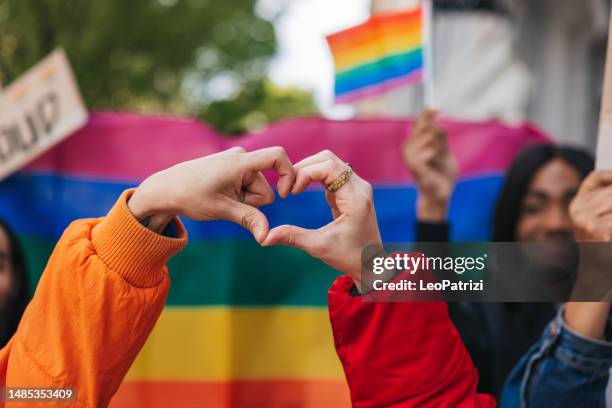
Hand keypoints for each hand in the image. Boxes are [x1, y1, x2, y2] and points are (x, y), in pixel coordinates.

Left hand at [128, 146, 295, 242]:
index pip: (277, 156)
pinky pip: (247, 186)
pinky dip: (239, 196)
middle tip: (227, 203)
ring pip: (257, 190)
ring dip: (244, 201)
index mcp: (240, 162)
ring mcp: (236, 162)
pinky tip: (220, 197)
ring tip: (221, 199)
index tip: (285, 195)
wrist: (166, 189)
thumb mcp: (221, 210)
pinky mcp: (232, 168)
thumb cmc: (190, 196)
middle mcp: (241, 157)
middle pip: (266, 187)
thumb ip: (249, 220)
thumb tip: (266, 237)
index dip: (289, 174)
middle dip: (253, 202)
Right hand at [261, 150, 382, 291]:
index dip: (305, 173)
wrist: (370, 264)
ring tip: (293, 188)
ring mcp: (357, 187)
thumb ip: (292, 237)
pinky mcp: (352, 190)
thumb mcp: (319, 247)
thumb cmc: (348, 257)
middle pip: (328, 159)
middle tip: (288, 187)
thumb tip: (264, 238)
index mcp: (355, 198)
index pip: (329, 167)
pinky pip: (331, 173)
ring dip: (308, 170)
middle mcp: (360, 187)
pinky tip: (302, 190)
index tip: (292, 192)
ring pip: (329, 163)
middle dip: (304, 168)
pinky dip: (314, 177)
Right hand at [402, 110, 456, 221]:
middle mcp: (408, 147)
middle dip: (439, 137)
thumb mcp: (444, 151)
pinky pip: (431, 149)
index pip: (419, 123)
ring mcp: (409, 155)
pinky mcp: (412, 163)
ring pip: (431, 137)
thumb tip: (434, 121)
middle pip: (426, 126)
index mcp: (414, 143)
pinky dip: (437, 156)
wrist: (440, 193)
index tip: (437, 107)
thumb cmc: (442, 174)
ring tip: (437, 162)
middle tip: (441, 153)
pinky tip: (433, 165)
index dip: (427, 113)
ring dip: (439, 149)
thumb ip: (439, 137)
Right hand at [567, 171, 611, 336]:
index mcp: (577, 205)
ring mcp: (586, 219)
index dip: (611, 175)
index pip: (596, 178)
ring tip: (611, 230)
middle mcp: (577, 210)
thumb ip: (607, 201)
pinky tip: (610, 238)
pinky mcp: (598, 230)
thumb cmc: (604, 248)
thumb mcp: (601, 221)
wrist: (597, 279)